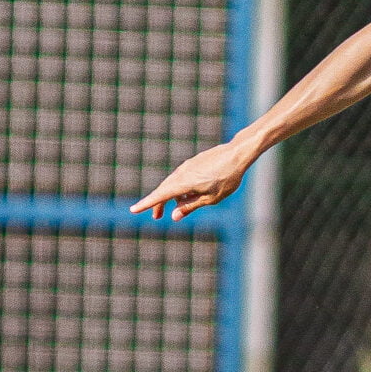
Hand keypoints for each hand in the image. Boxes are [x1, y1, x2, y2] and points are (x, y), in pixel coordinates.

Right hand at [130, 140, 254, 220]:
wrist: (237, 154)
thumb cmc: (226, 178)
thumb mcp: (210, 198)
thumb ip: (190, 207)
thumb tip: (174, 216)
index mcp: (183, 183)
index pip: (160, 196)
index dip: (147, 204)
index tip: (133, 210)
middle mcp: (182, 173)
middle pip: (165, 190)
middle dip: (159, 204)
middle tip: (157, 217)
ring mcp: (187, 166)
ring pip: (174, 183)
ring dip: (172, 196)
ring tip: (178, 208)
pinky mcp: (194, 163)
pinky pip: (183, 177)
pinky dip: (181, 188)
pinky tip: (191, 195)